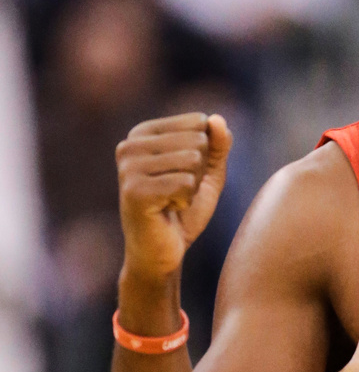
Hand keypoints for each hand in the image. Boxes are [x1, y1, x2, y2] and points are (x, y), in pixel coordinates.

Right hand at [117, 113, 232, 282]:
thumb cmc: (184, 209)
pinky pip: (185, 183)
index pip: (199, 121)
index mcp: (143, 133)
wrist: (164, 252)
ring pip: (192, 160)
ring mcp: (128, 167)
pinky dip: (185, 201)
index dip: (205, 153)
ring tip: (172, 201)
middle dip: (199, 171)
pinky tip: (167, 210)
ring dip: (192, 187)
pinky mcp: (133, 190)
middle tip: (178, 192)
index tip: (183, 174)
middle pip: (197, 140)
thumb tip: (217, 119)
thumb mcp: (208, 172)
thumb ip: (218, 145)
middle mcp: (130, 145)